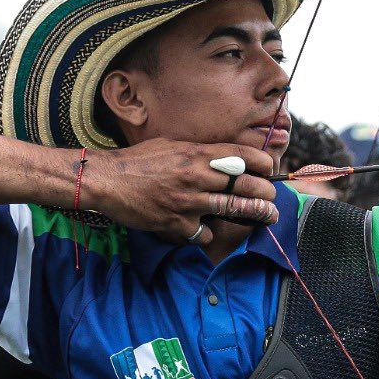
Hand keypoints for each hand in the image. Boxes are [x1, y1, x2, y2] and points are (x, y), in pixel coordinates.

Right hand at [85, 140, 276, 244]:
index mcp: (196, 153)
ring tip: (268, 216)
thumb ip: (197, 152)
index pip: (241, 156)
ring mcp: (188, 201)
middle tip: (272, 197)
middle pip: (245, 184)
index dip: (262, 163)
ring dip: (255, 214)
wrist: (106, 180)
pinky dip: (208, 233)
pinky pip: (205, 233)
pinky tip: (207, 230)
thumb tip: (222, 157)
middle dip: (266, 192)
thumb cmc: (137, 161)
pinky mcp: (177, 223)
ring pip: (234, 209)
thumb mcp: (171, 145)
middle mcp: (197, 176)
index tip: (269, 169)